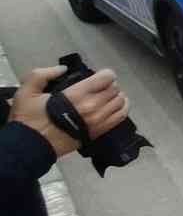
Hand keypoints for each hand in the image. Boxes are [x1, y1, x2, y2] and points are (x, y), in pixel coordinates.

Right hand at [6, 66, 126, 157]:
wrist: (29, 146)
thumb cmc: (28, 118)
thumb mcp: (27, 91)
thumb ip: (43, 74)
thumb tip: (63, 69)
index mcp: (77, 95)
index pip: (107, 78)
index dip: (104, 74)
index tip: (97, 77)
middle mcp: (92, 107)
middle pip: (114, 89)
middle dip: (108, 85)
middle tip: (98, 87)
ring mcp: (98, 121)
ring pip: (120, 102)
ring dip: (115, 96)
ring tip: (105, 96)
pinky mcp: (99, 132)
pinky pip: (120, 117)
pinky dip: (122, 108)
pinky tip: (115, 106)